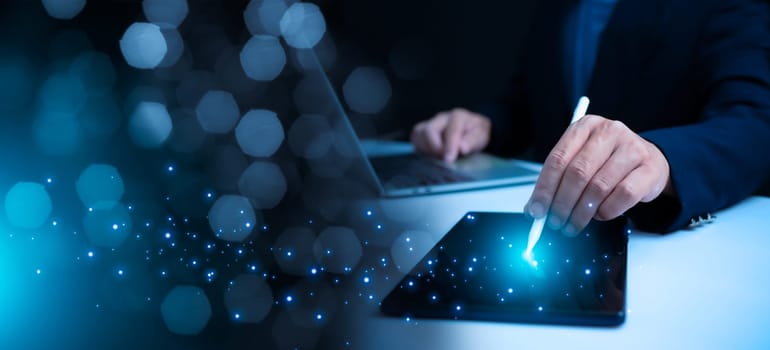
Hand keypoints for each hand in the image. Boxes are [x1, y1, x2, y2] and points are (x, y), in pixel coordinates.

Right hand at [410, 108, 491, 161]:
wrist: (470, 129)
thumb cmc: (475, 133)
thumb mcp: (481, 136)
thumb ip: (472, 141)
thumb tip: (461, 148)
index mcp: (458, 116)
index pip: (451, 130)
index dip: (449, 146)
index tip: (449, 159)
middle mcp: (441, 117)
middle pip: (429, 130)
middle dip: (435, 148)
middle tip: (444, 159)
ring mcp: (430, 122)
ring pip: (419, 134)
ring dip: (426, 149)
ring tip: (439, 157)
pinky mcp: (422, 130)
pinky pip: (415, 138)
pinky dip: (420, 148)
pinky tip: (431, 155)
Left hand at [524, 115, 672, 235]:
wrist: (648, 160)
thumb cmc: (607, 162)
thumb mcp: (580, 162)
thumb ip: (557, 183)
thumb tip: (534, 210)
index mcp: (584, 127)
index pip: (558, 159)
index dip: (544, 188)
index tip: (536, 210)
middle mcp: (609, 132)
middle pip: (577, 173)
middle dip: (562, 204)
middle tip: (555, 222)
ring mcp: (632, 148)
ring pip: (599, 186)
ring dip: (582, 212)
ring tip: (574, 224)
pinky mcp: (650, 168)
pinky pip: (623, 195)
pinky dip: (607, 211)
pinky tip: (600, 215)